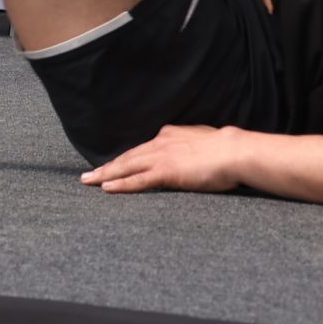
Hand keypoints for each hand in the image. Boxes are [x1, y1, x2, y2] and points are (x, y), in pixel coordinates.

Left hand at [80, 124, 249, 194]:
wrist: (234, 151)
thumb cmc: (226, 149)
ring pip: (126, 167)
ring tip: (88, 181)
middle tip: (88, 174)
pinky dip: (120, 184)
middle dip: (107, 166)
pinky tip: (106, 188)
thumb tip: (189, 150)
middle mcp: (160, 144)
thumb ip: (190, 145)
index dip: (127, 158)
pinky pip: (137, 180)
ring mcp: (160, 158)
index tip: (114, 164)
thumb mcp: (202, 140)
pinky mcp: (165, 172)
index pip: (142, 149)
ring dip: (105, 174)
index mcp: (169, 135)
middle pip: (127, 157)